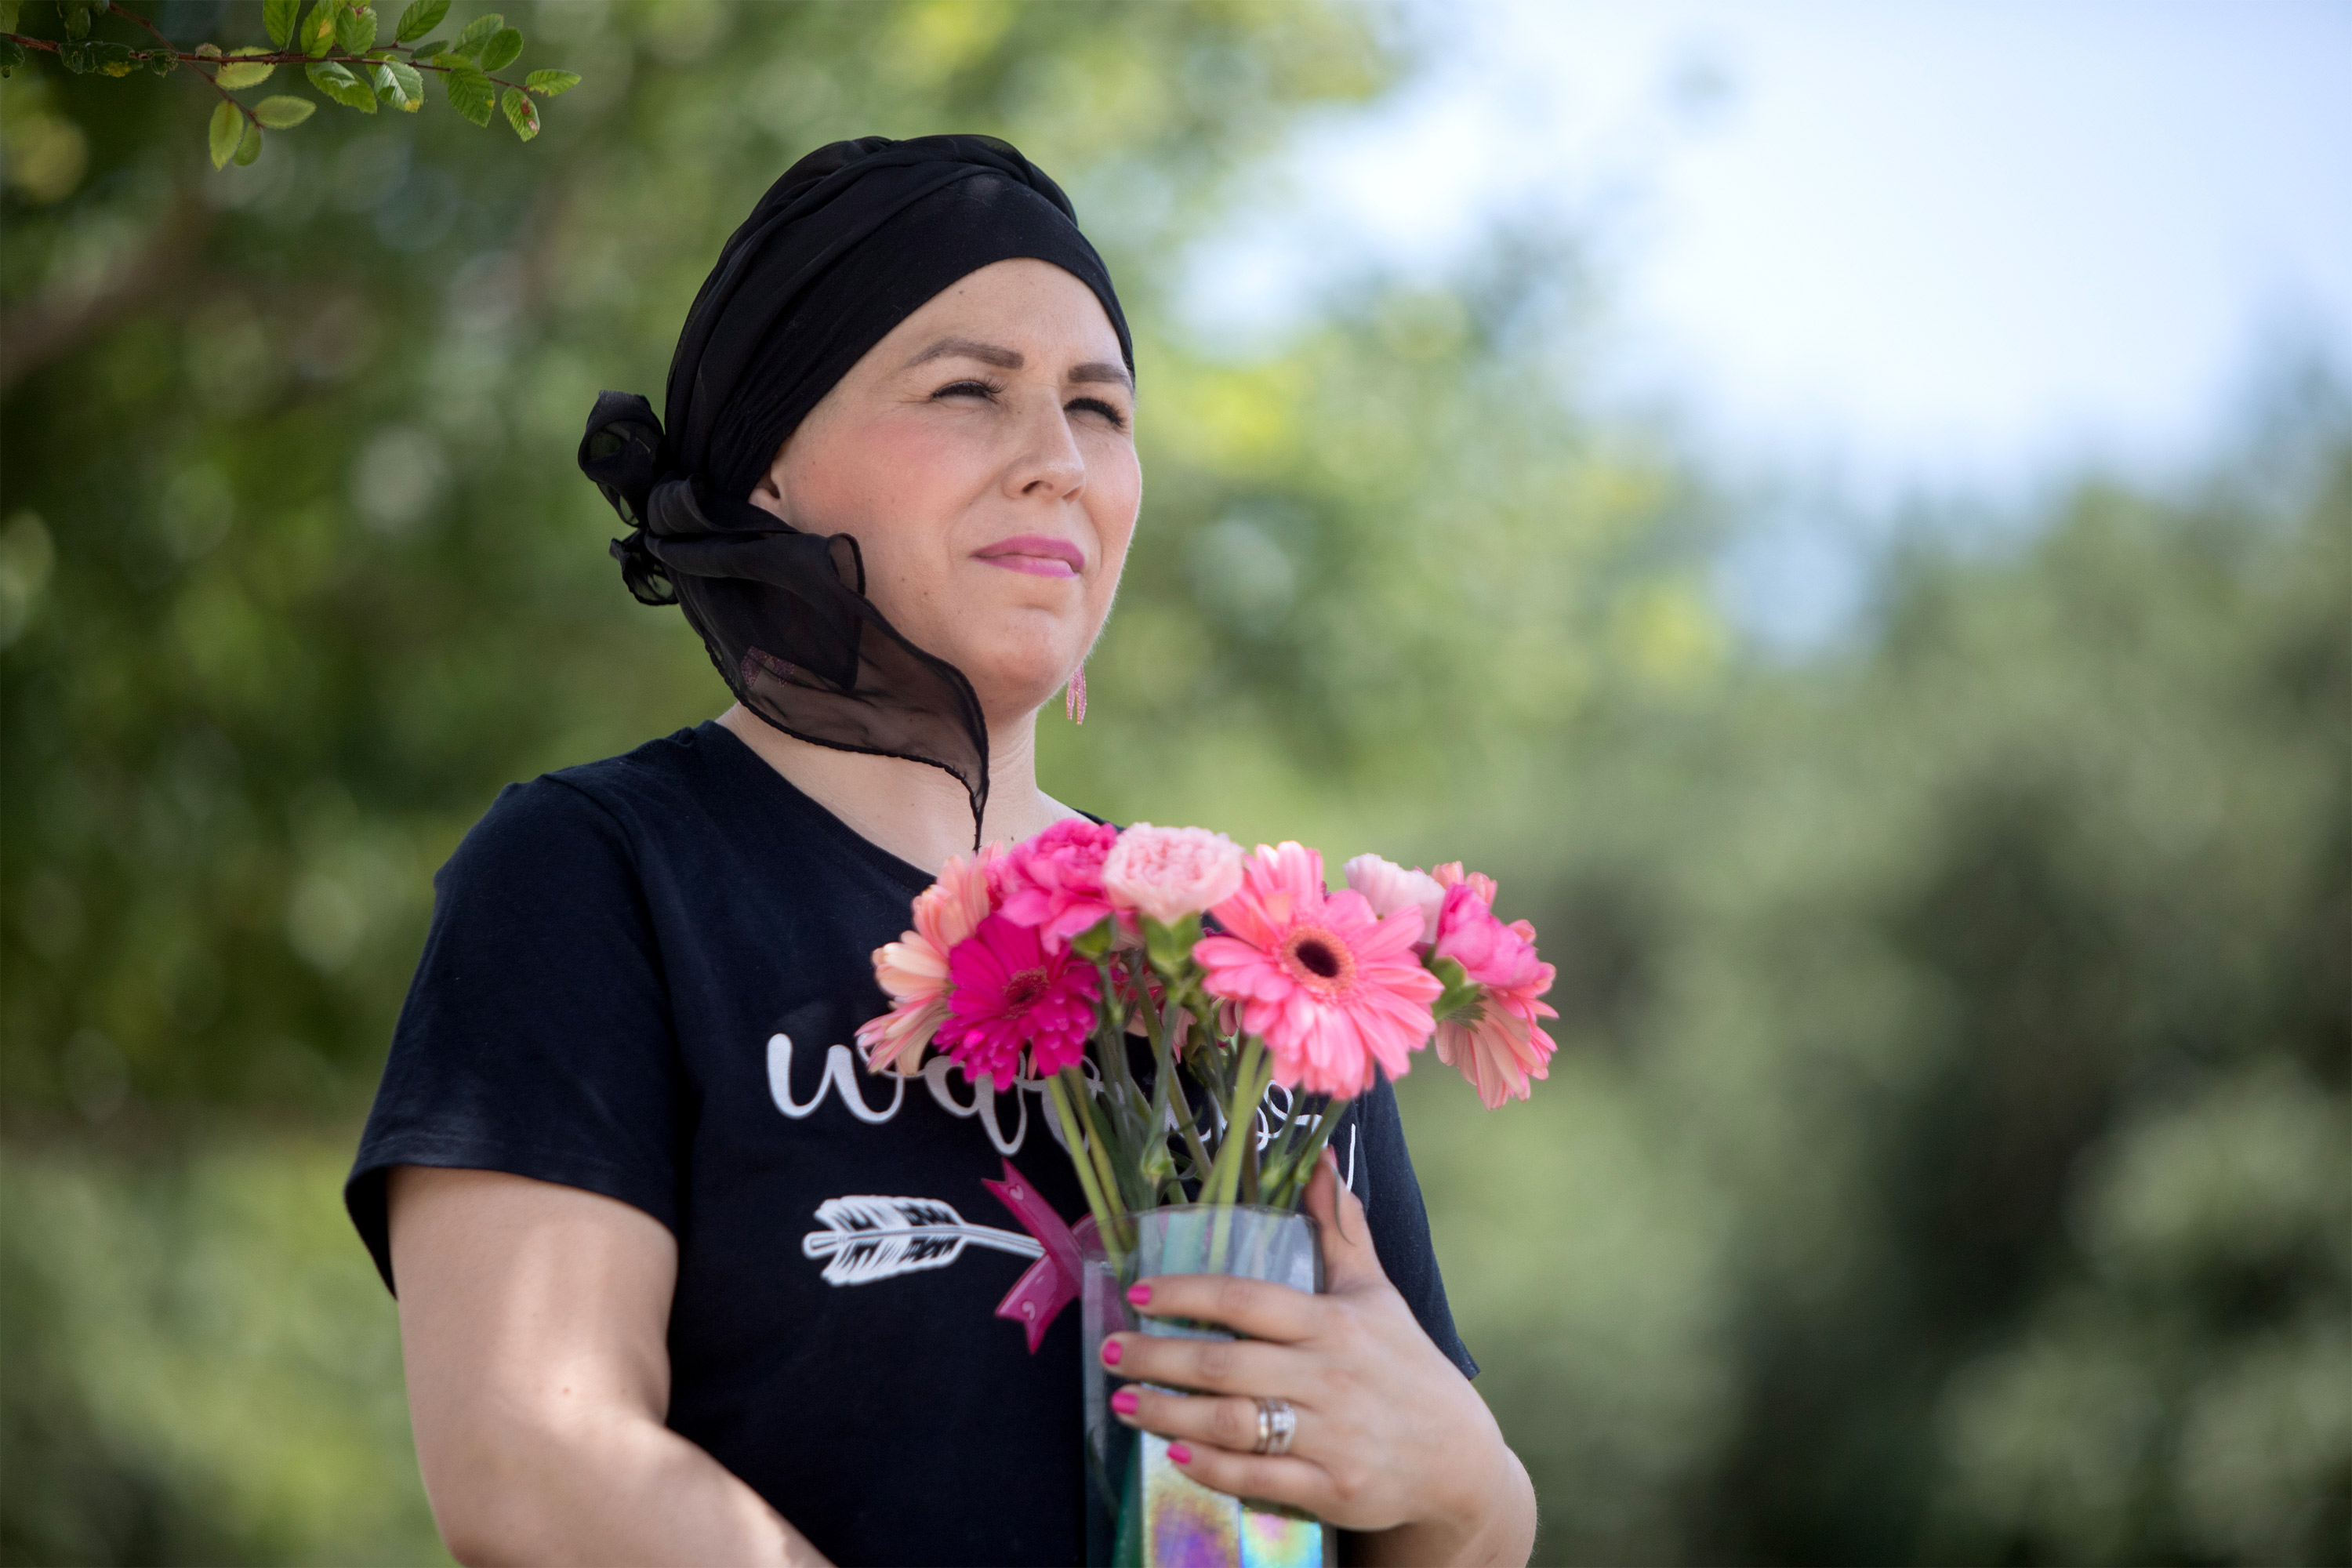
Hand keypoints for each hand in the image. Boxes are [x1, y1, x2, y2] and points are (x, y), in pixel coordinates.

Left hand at [1099, 1151, 1535, 1565]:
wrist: (1460, 1458)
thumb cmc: (1408, 1367)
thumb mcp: (1378, 1294)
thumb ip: (1341, 1230)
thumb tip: (1321, 1162)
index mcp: (1335, 1323)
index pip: (1247, 1301)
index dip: (1187, 1295)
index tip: (1138, 1294)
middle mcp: (1330, 1376)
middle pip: (1225, 1364)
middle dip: (1157, 1357)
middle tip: (1110, 1350)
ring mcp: (1332, 1436)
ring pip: (1232, 1423)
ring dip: (1168, 1414)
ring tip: (1124, 1402)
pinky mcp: (1333, 1489)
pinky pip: (1258, 1477)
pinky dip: (1212, 1468)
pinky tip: (1175, 1454)